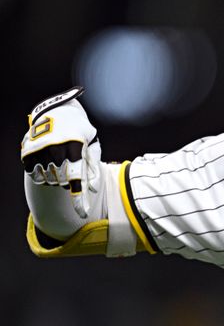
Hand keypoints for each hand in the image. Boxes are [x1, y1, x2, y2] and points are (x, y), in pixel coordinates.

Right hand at [21, 87, 101, 218]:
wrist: (56, 111)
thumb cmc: (80, 130)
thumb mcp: (92, 143)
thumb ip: (93, 167)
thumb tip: (93, 189)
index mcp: (75, 148)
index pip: (78, 179)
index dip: (80, 199)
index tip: (83, 214)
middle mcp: (56, 151)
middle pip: (64, 183)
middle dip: (70, 179)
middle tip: (71, 163)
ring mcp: (40, 152)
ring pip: (50, 181)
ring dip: (57, 177)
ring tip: (60, 159)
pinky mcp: (28, 154)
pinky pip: (37, 177)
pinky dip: (44, 175)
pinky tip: (49, 162)